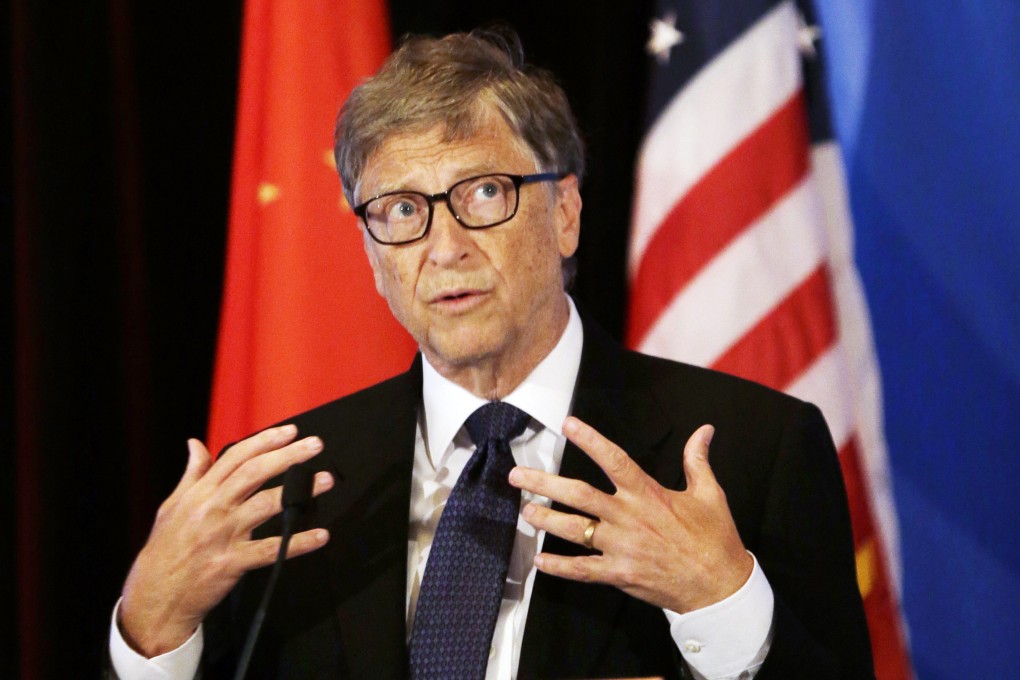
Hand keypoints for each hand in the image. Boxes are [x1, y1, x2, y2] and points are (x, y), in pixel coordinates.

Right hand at [118, 425, 332, 656]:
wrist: (154, 597)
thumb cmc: (165, 549)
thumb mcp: (172, 506)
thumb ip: (191, 475)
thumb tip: (195, 443)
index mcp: (200, 493)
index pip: (236, 457)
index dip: (264, 441)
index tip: (290, 431)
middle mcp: (213, 509)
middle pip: (255, 473)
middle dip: (288, 456)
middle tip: (315, 445)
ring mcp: (223, 535)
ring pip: (266, 505)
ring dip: (300, 491)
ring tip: (325, 480)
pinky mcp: (232, 563)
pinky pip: (270, 549)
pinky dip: (298, 543)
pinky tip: (321, 536)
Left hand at [508, 417, 752, 613]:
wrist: (720, 587)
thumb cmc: (714, 538)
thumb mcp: (710, 494)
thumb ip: (697, 460)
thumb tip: (704, 430)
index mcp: (648, 494)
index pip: (614, 460)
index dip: (590, 440)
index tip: (568, 424)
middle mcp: (629, 517)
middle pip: (579, 495)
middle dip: (545, 483)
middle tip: (518, 475)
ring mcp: (622, 547)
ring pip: (575, 530)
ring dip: (546, 519)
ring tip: (525, 510)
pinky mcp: (619, 574)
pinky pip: (583, 570)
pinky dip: (559, 567)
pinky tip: (539, 560)